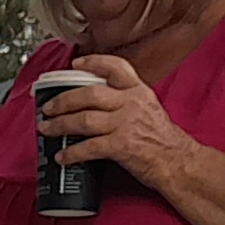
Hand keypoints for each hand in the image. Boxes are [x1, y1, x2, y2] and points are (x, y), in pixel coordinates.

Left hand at [42, 53, 194, 189]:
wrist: (177, 161)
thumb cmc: (161, 138)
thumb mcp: (148, 107)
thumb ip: (125, 98)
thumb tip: (96, 99)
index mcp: (138, 91)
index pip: (115, 67)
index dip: (92, 63)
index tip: (75, 64)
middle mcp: (131, 103)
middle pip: (89, 94)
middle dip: (63, 100)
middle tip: (48, 107)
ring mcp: (125, 124)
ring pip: (84, 120)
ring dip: (60, 125)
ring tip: (46, 129)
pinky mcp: (121, 146)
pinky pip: (89, 147)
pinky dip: (71, 152)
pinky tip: (62, 156)